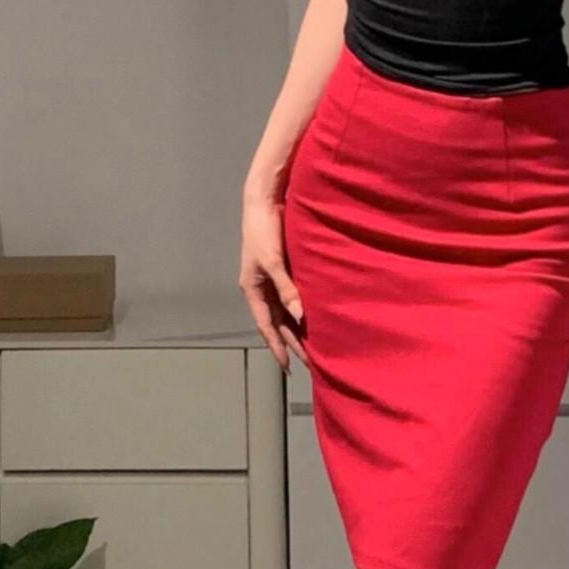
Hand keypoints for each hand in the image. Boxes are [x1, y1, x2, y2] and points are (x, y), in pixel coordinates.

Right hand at [239, 189, 307, 374]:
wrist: (264, 201)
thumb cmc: (263, 230)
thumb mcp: (273, 261)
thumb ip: (286, 287)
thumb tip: (299, 315)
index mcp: (253, 289)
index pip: (266, 326)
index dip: (277, 346)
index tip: (288, 367)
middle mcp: (262, 288)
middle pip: (278, 322)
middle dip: (291, 342)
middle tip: (310, 362)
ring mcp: (272, 278)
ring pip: (285, 310)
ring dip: (298, 327)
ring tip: (314, 345)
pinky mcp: (282, 268)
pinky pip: (292, 294)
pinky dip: (301, 307)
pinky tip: (314, 315)